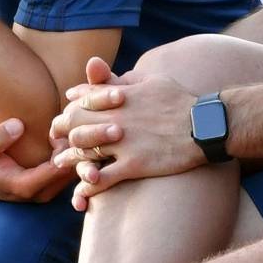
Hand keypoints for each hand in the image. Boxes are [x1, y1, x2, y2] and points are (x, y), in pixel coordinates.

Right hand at [0, 118, 73, 202]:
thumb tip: (18, 125)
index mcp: (26, 186)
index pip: (58, 169)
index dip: (63, 148)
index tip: (55, 132)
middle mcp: (44, 194)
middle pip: (74, 172)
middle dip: (75, 149)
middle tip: (67, 129)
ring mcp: (52, 192)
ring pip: (77, 173)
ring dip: (77, 152)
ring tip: (67, 133)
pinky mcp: (56, 187)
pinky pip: (74, 172)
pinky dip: (76, 156)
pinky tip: (66, 140)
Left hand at [48, 57, 203, 210]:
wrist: (206, 125)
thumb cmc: (181, 100)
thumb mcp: (151, 80)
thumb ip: (121, 78)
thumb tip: (94, 69)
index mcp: (120, 96)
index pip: (82, 100)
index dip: (69, 108)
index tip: (65, 116)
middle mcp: (116, 118)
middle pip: (75, 123)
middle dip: (62, 130)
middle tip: (56, 139)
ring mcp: (124, 143)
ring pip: (83, 151)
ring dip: (68, 158)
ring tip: (60, 163)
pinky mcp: (134, 165)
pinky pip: (102, 179)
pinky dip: (88, 187)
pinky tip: (81, 193)